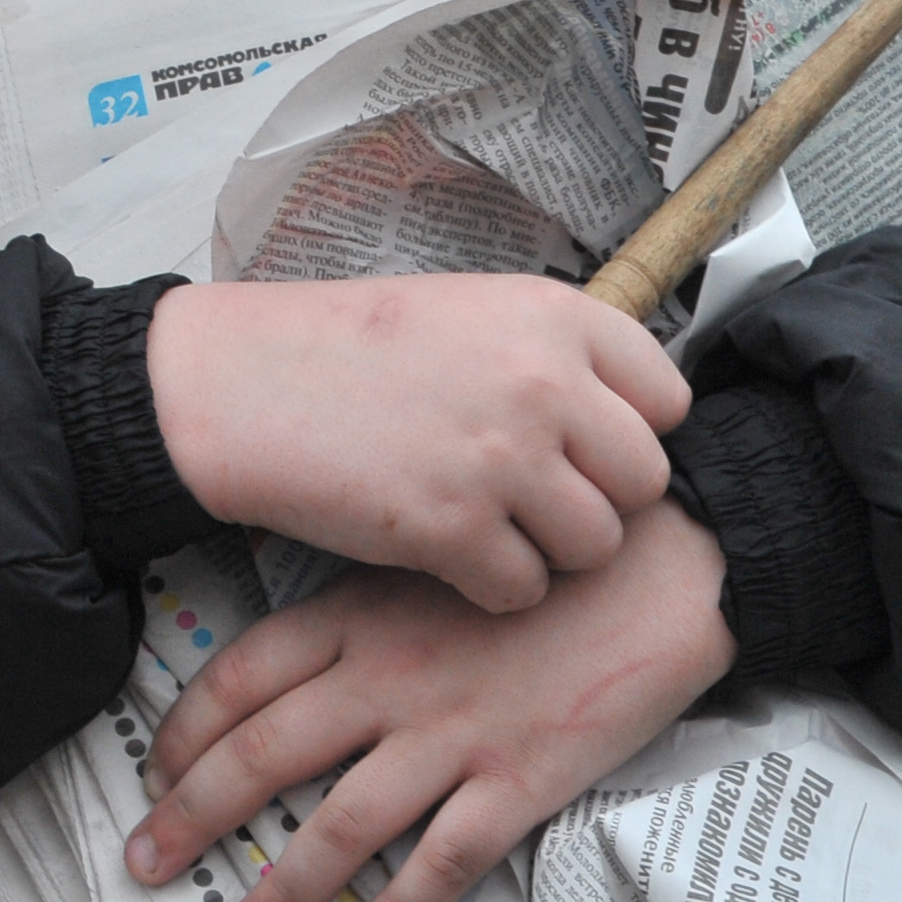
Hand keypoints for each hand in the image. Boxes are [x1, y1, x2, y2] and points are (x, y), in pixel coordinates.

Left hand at [123, 500, 736, 901]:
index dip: (187, 732)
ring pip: (340, 825)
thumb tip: (292, 656)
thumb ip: (362, 608)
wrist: (669, 560)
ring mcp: (453, 733)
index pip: (242, 677)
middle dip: (192, 817)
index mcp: (358, 616)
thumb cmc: (546, 556)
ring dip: (281, 892)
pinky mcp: (521, 779)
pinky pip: (444, 860)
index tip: (154, 775)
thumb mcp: (431, 557)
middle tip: (144, 866)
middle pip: (263, 755)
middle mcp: (387, 677)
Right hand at [148, 272, 689, 610]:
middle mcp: (541, 383)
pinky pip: (525, 590)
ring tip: (488, 524)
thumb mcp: (465, 310)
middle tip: (532, 496)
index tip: (583, 445)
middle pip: (643, 482)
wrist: (235, 383)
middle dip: (596, 501)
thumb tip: (628, 420)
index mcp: (550, 316)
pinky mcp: (453, 529)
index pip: (666, 400)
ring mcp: (501, 459)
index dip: (627, 433)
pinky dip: (490, 587)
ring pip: (596, 545)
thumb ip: (550, 354)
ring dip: (548, 550)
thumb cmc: (343, 348)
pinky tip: (446, 553)